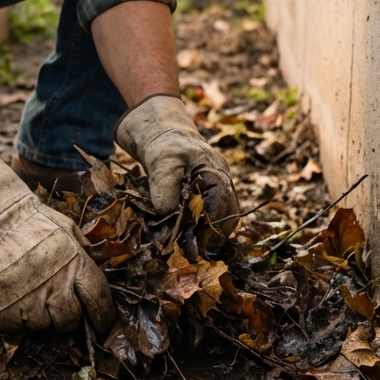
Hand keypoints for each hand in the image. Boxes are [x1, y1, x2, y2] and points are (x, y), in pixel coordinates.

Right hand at [0, 154, 114, 334]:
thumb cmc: (28, 220)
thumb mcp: (64, 226)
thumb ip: (82, 248)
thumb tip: (97, 261)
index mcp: (75, 264)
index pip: (98, 299)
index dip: (102, 316)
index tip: (100, 324)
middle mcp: (56, 286)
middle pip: (69, 321)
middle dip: (66, 317)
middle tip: (54, 305)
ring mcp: (29, 300)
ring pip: (41, 326)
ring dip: (37, 316)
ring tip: (27, 295)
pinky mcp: (3, 310)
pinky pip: (15, 328)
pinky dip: (14, 320)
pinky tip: (11, 301)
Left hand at [116, 94, 239, 239]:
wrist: (156, 128)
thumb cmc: (163, 141)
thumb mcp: (161, 161)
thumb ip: (164, 187)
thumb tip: (167, 214)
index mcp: (216, 173)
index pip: (223, 207)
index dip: (212, 229)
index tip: (197, 247)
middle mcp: (218, 182)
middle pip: (224, 217)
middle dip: (209, 236)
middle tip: (190, 252)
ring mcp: (211, 189)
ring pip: (215, 219)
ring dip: (201, 233)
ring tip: (184, 246)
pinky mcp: (198, 194)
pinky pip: (203, 216)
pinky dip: (194, 226)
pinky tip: (180, 235)